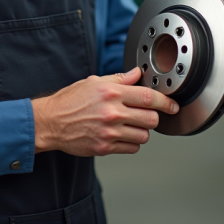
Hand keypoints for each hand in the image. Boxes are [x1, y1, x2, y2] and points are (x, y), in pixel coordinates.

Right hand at [31, 67, 177, 156]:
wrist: (51, 122)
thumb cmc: (70, 101)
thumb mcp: (94, 82)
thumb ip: (119, 79)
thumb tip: (137, 74)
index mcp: (111, 93)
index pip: (148, 97)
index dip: (165, 102)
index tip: (172, 105)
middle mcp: (112, 112)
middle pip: (151, 118)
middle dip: (153, 117)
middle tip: (146, 114)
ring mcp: (109, 132)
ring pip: (144, 136)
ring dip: (142, 131)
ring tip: (131, 125)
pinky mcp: (105, 147)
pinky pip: (132, 148)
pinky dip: (132, 143)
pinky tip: (122, 135)